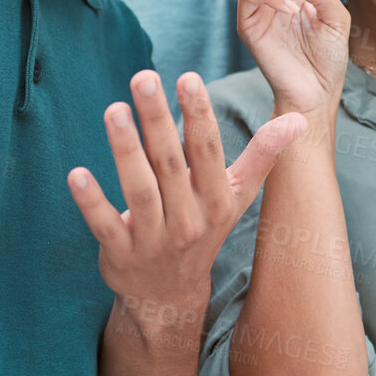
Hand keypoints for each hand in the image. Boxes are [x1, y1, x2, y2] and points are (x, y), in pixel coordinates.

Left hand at [68, 69, 305, 313]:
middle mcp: (188, 220)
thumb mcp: (237, 198)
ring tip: (113, 110)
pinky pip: (104, 226)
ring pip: (140, 190)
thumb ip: (263, 156)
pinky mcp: (120, 254)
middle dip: (157, 119)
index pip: (208, 151)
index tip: (188, 77)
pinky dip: (91, 202)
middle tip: (143, 78)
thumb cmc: (203, 231)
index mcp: (216, 201)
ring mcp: (154, 239)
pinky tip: (76, 174)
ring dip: (125, 150)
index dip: (199, 114)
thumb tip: (299, 119)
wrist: (168, 297)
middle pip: (170, 163)